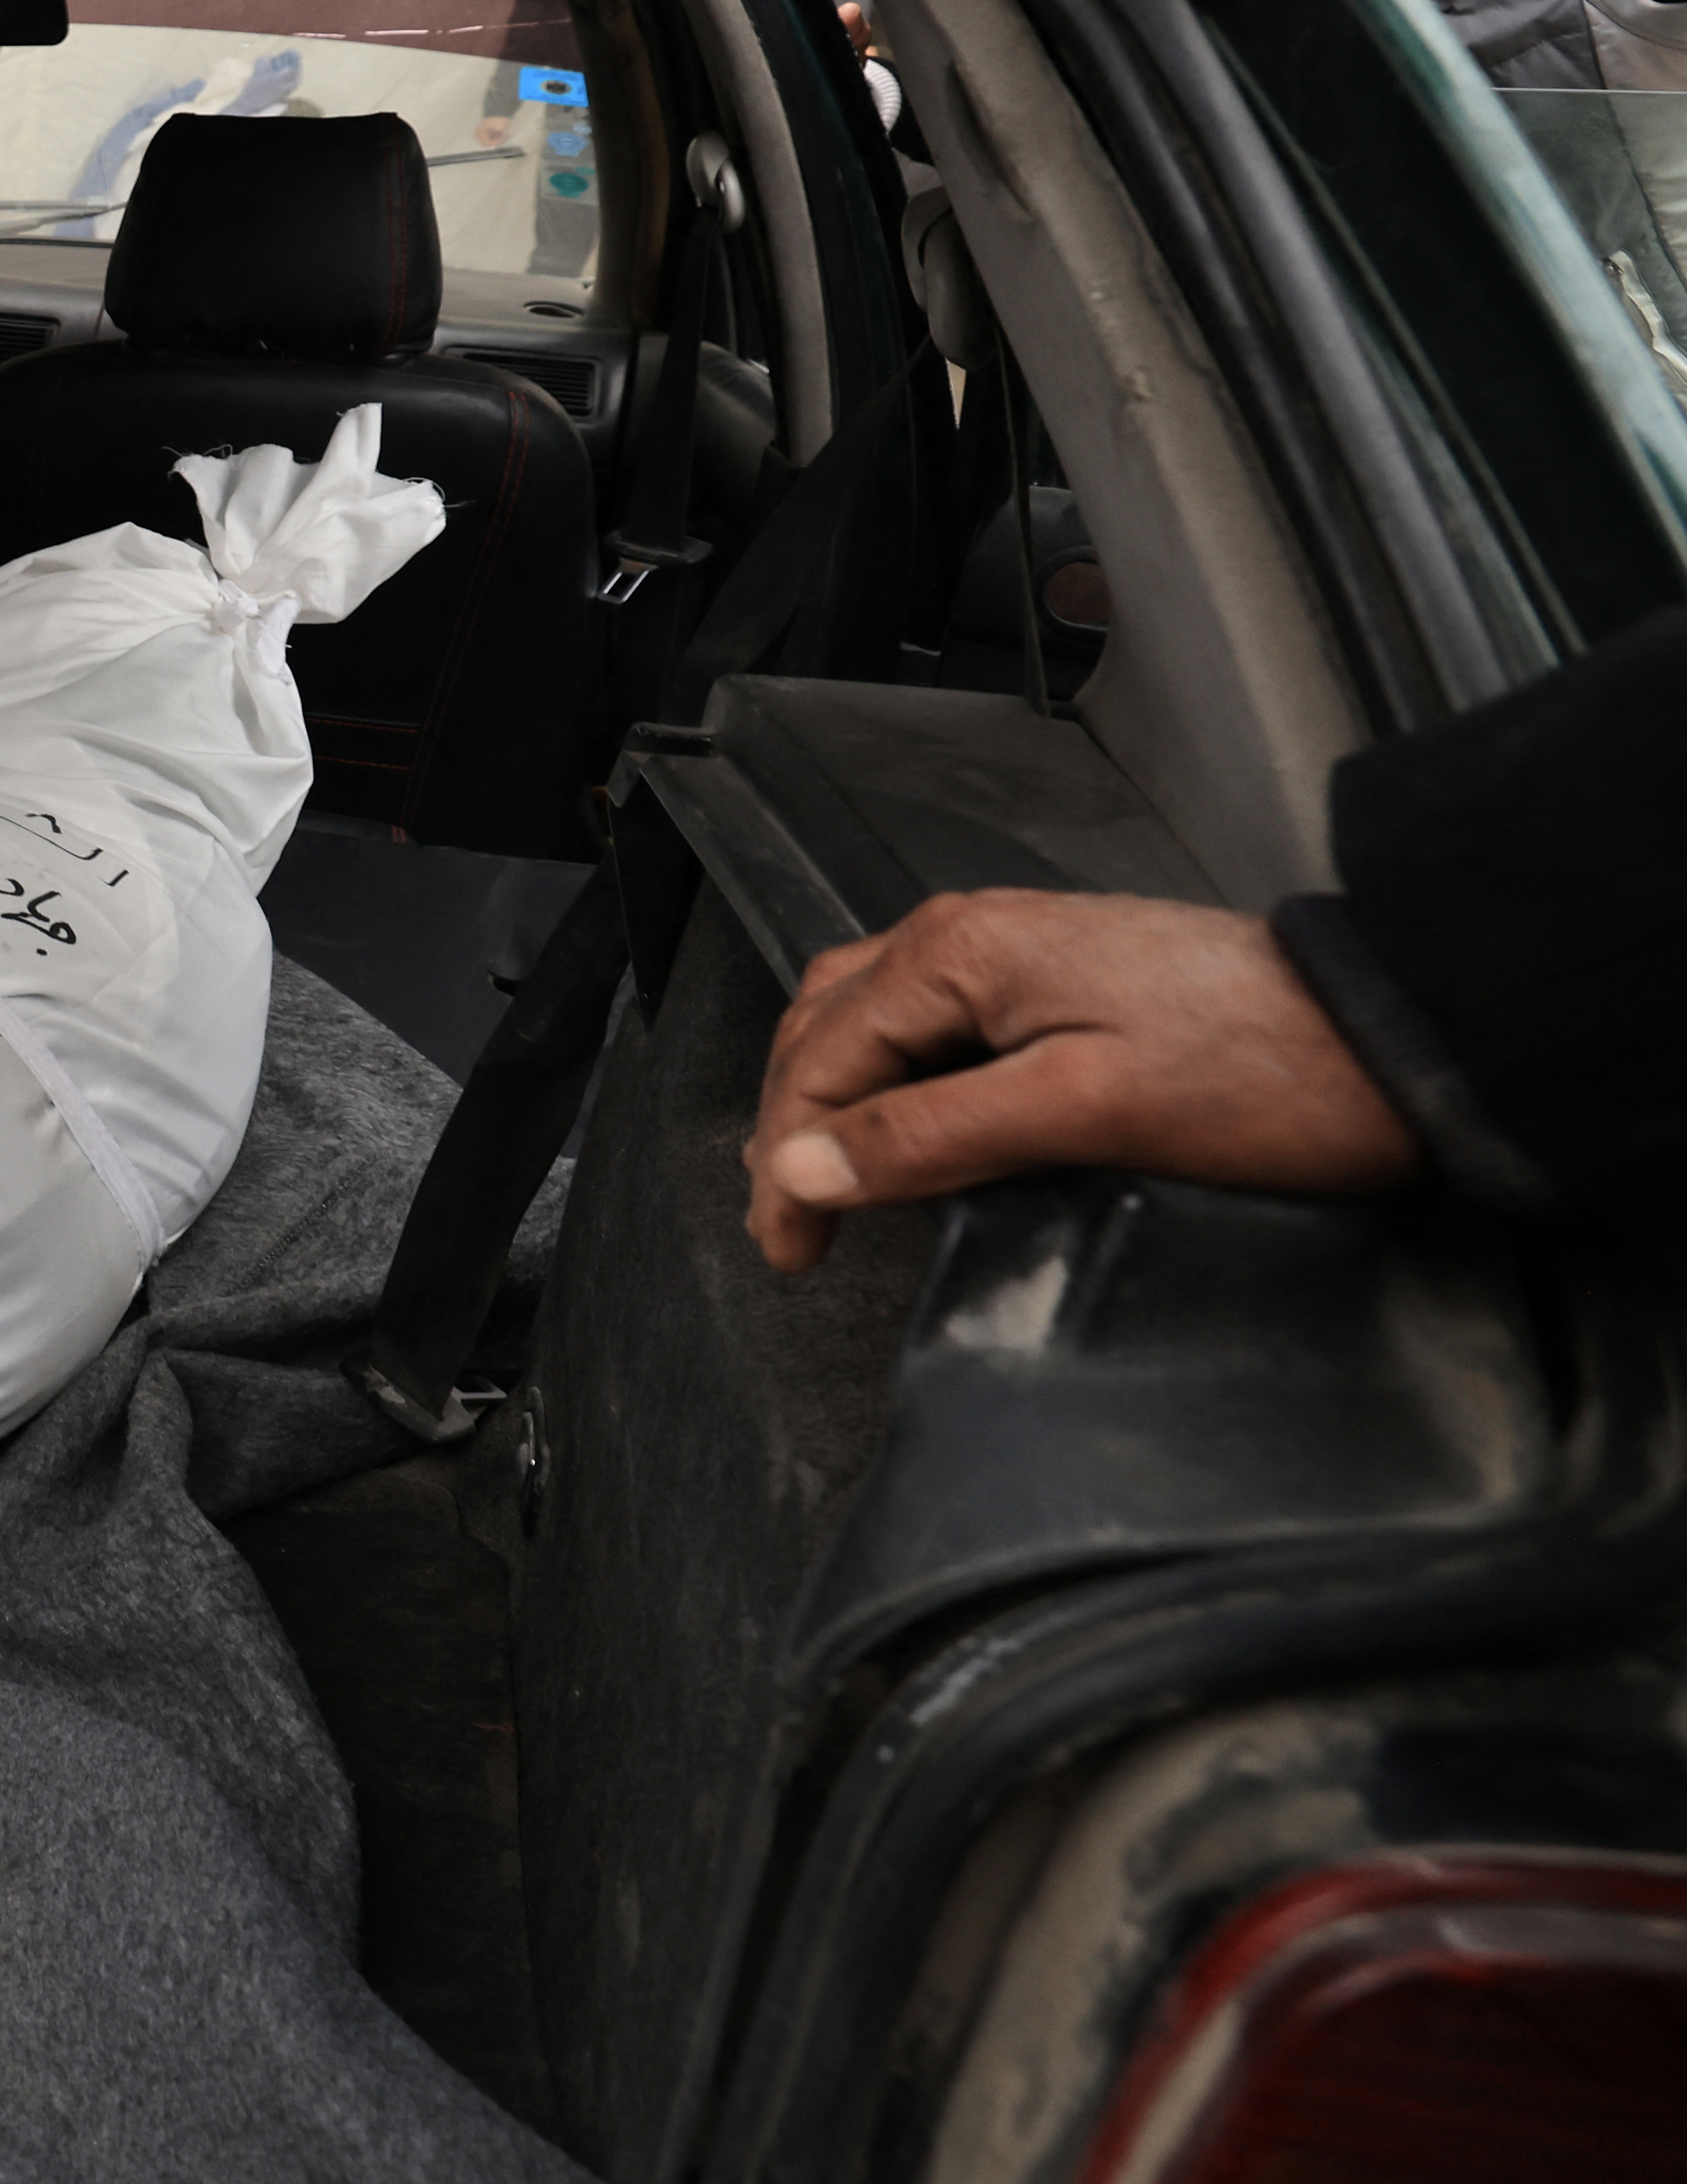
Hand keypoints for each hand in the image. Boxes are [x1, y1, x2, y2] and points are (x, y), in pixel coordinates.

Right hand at [740, 889, 1412, 1272]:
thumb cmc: (1263, 1071)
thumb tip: (803, 1167)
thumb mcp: (1083, 1113)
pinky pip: (929, 1020)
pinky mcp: (1059, 977)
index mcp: (959, 953)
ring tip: (828, 1180)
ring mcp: (1015, 950)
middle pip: (824, 1027)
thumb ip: (932, 1137)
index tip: (788, 1249)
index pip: (819, 1060)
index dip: (788, 1164)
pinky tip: (905, 1128)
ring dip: (831, 1096)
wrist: (1395, 1035)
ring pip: (867, 1016)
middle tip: (792, 1227)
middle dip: (792, 1128)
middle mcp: (971, 934)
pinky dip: (888, 1077)